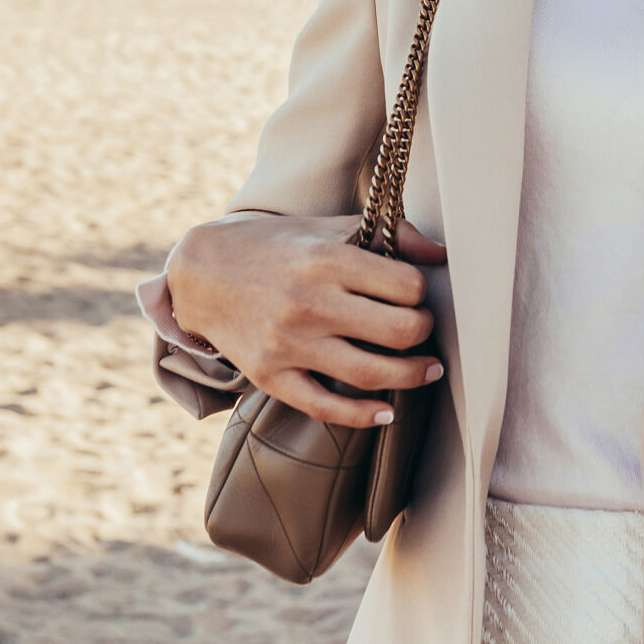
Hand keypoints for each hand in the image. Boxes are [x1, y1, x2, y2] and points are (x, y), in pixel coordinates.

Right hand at [168, 213, 447, 429]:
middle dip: (424, 333)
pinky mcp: (270, 376)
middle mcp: (309, 303)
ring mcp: (288, 344)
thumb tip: (442, 253)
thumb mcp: (327, 228)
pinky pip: (326, 407)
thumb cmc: (274, 246)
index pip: (407, 286)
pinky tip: (387, 411)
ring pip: (371, 374)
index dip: (423, 293)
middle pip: (399, 332)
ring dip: (412, 377)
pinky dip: (364, 416)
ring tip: (428, 371)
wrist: (200, 273)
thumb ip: (389, 233)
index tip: (419, 296)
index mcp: (327, 259)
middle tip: (423, 330)